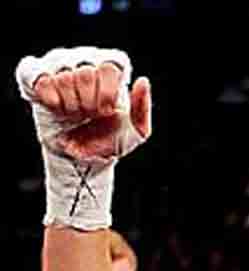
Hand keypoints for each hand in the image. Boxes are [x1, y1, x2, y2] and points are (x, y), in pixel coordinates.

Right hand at [18, 48, 150, 160]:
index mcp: (112, 70)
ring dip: (69, 103)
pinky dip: (45, 94)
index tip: (106, 110)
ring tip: (73, 112)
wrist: (83, 157)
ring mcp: (59, 64)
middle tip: (88, 114)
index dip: (107, 90)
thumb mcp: (136, 131)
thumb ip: (142, 107)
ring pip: (62, 74)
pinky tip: (55, 106)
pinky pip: (32, 72)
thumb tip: (142, 81)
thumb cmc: (111, 139)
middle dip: (88, 102)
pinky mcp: (35, 75)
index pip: (112, 62)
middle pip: (85, 71)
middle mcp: (86, 60)